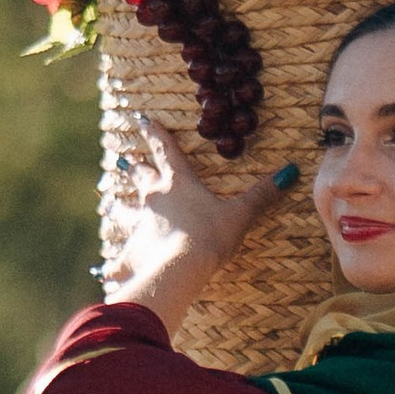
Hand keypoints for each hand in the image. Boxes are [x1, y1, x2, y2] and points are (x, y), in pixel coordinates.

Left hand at [104, 119, 298, 331]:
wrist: (177, 270)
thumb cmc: (209, 238)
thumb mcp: (239, 215)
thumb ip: (262, 195)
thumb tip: (290, 172)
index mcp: (177, 185)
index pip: (165, 151)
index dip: (155, 134)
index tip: (142, 119)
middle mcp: (151, 201)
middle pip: (139, 178)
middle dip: (135, 168)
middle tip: (125, 160)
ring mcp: (137, 228)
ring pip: (122, 214)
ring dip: (118, 209)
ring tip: (111, 206)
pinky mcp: (129, 256)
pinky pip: (117, 261)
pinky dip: (113, 267)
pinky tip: (104, 274)